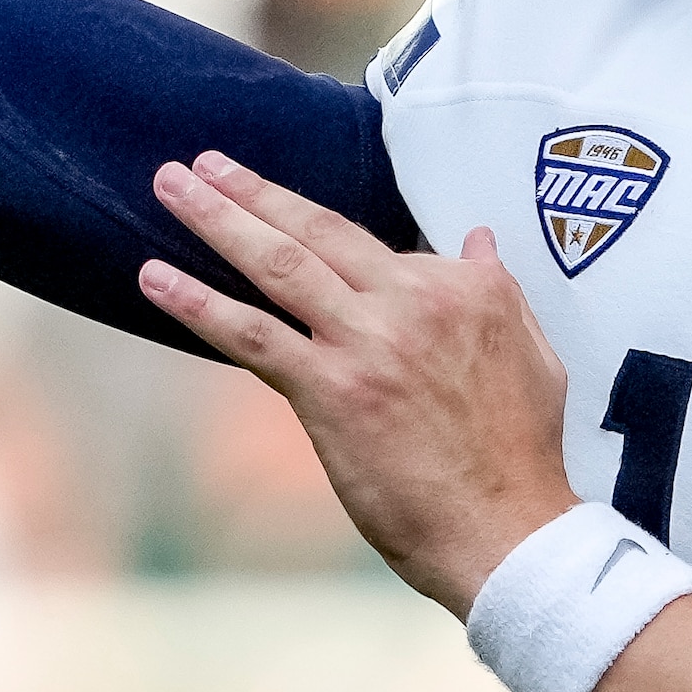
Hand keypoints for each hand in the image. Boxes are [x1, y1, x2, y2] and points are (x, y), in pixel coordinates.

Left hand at [139, 154, 578, 611]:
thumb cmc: (522, 454)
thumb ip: (499, 290)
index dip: (318, 236)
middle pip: (314, 229)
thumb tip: (478, 240)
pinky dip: (199, 302)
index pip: (374, 244)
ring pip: (279, 263)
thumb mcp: (535, 354)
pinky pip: (252, 334)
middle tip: (199, 162)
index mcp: (463, 287)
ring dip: (215, 220)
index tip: (277, 221)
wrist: (505, 529)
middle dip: (248, 189)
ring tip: (170, 187)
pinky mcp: (331, 390)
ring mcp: (367, 342)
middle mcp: (411, 300)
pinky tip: (156, 277)